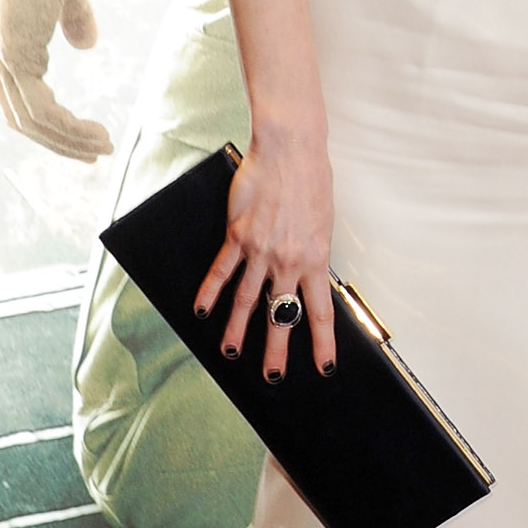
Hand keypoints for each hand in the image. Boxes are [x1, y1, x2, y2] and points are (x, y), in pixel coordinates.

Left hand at [0, 0, 113, 163]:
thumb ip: (72, 16)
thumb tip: (85, 46)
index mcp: (1, 35)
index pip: (19, 95)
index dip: (50, 122)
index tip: (84, 132)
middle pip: (20, 117)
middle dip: (58, 142)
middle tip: (94, 153)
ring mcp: (0, 52)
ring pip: (31, 120)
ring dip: (68, 140)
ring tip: (101, 147)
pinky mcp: (14, 51)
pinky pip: (41, 108)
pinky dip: (67, 128)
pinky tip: (93, 133)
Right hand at [193, 123, 337, 379]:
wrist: (290, 151)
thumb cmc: (312, 182)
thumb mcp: (324, 224)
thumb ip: (313, 253)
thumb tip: (307, 277)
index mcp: (316, 260)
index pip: (319, 312)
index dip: (322, 343)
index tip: (324, 367)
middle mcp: (288, 261)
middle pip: (281, 315)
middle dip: (276, 349)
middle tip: (272, 375)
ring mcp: (260, 250)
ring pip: (246, 300)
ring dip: (237, 330)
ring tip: (230, 353)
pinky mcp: (238, 236)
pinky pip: (222, 271)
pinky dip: (210, 292)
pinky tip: (202, 311)